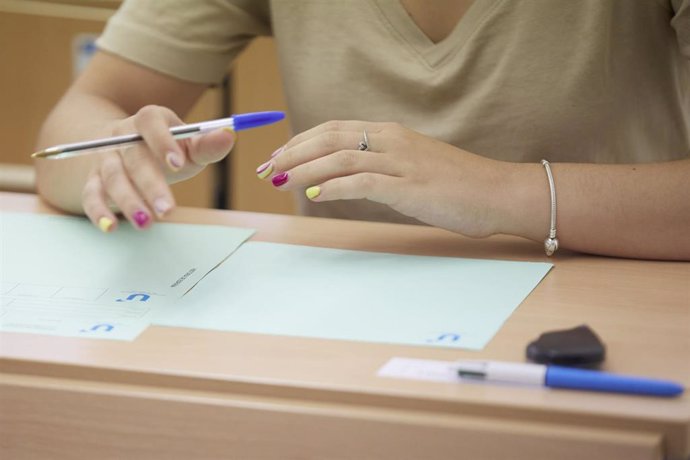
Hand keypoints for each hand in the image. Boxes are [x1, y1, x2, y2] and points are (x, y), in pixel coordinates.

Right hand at [82, 105, 235, 231]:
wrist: (124, 143)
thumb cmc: (167, 148)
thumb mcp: (189, 145)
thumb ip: (208, 144)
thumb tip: (229, 136)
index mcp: (149, 120)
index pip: (151, 123)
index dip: (163, 142)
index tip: (178, 165)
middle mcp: (123, 136)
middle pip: (134, 158)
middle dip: (151, 185)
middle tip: (167, 210)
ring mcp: (105, 158)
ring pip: (112, 178)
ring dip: (128, 201)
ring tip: (145, 223)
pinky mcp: (93, 179)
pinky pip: (91, 194)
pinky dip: (98, 211)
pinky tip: (111, 228)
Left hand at [257, 121, 513, 237]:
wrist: (497, 193)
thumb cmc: (457, 185)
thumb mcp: (412, 168)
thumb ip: (381, 169)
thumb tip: (345, 181)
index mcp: (390, 134)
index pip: (334, 129)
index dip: (301, 141)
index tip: (278, 156)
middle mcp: (391, 140)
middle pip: (330, 137)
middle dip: (293, 152)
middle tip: (267, 169)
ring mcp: (400, 161)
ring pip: (340, 157)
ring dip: (305, 169)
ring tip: (281, 182)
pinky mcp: (408, 186)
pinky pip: (362, 182)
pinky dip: (333, 187)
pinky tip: (313, 196)